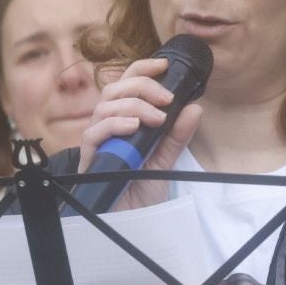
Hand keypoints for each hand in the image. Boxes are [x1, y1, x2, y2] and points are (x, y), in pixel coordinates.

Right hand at [76, 57, 202, 209]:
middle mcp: (107, 126)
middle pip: (114, 89)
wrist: (129, 220)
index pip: (126, 84)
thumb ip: (178, 135)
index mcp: (123, 120)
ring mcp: (97, 141)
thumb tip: (195, 108)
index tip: (164, 65)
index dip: (142, 69)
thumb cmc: (141, 188)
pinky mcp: (90, 158)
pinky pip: (95, 132)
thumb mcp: (166, 159)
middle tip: (167, 99)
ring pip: (105, 106)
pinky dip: (116, 124)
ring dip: (134, 106)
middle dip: (143, 87)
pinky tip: (134, 127)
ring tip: (156, 119)